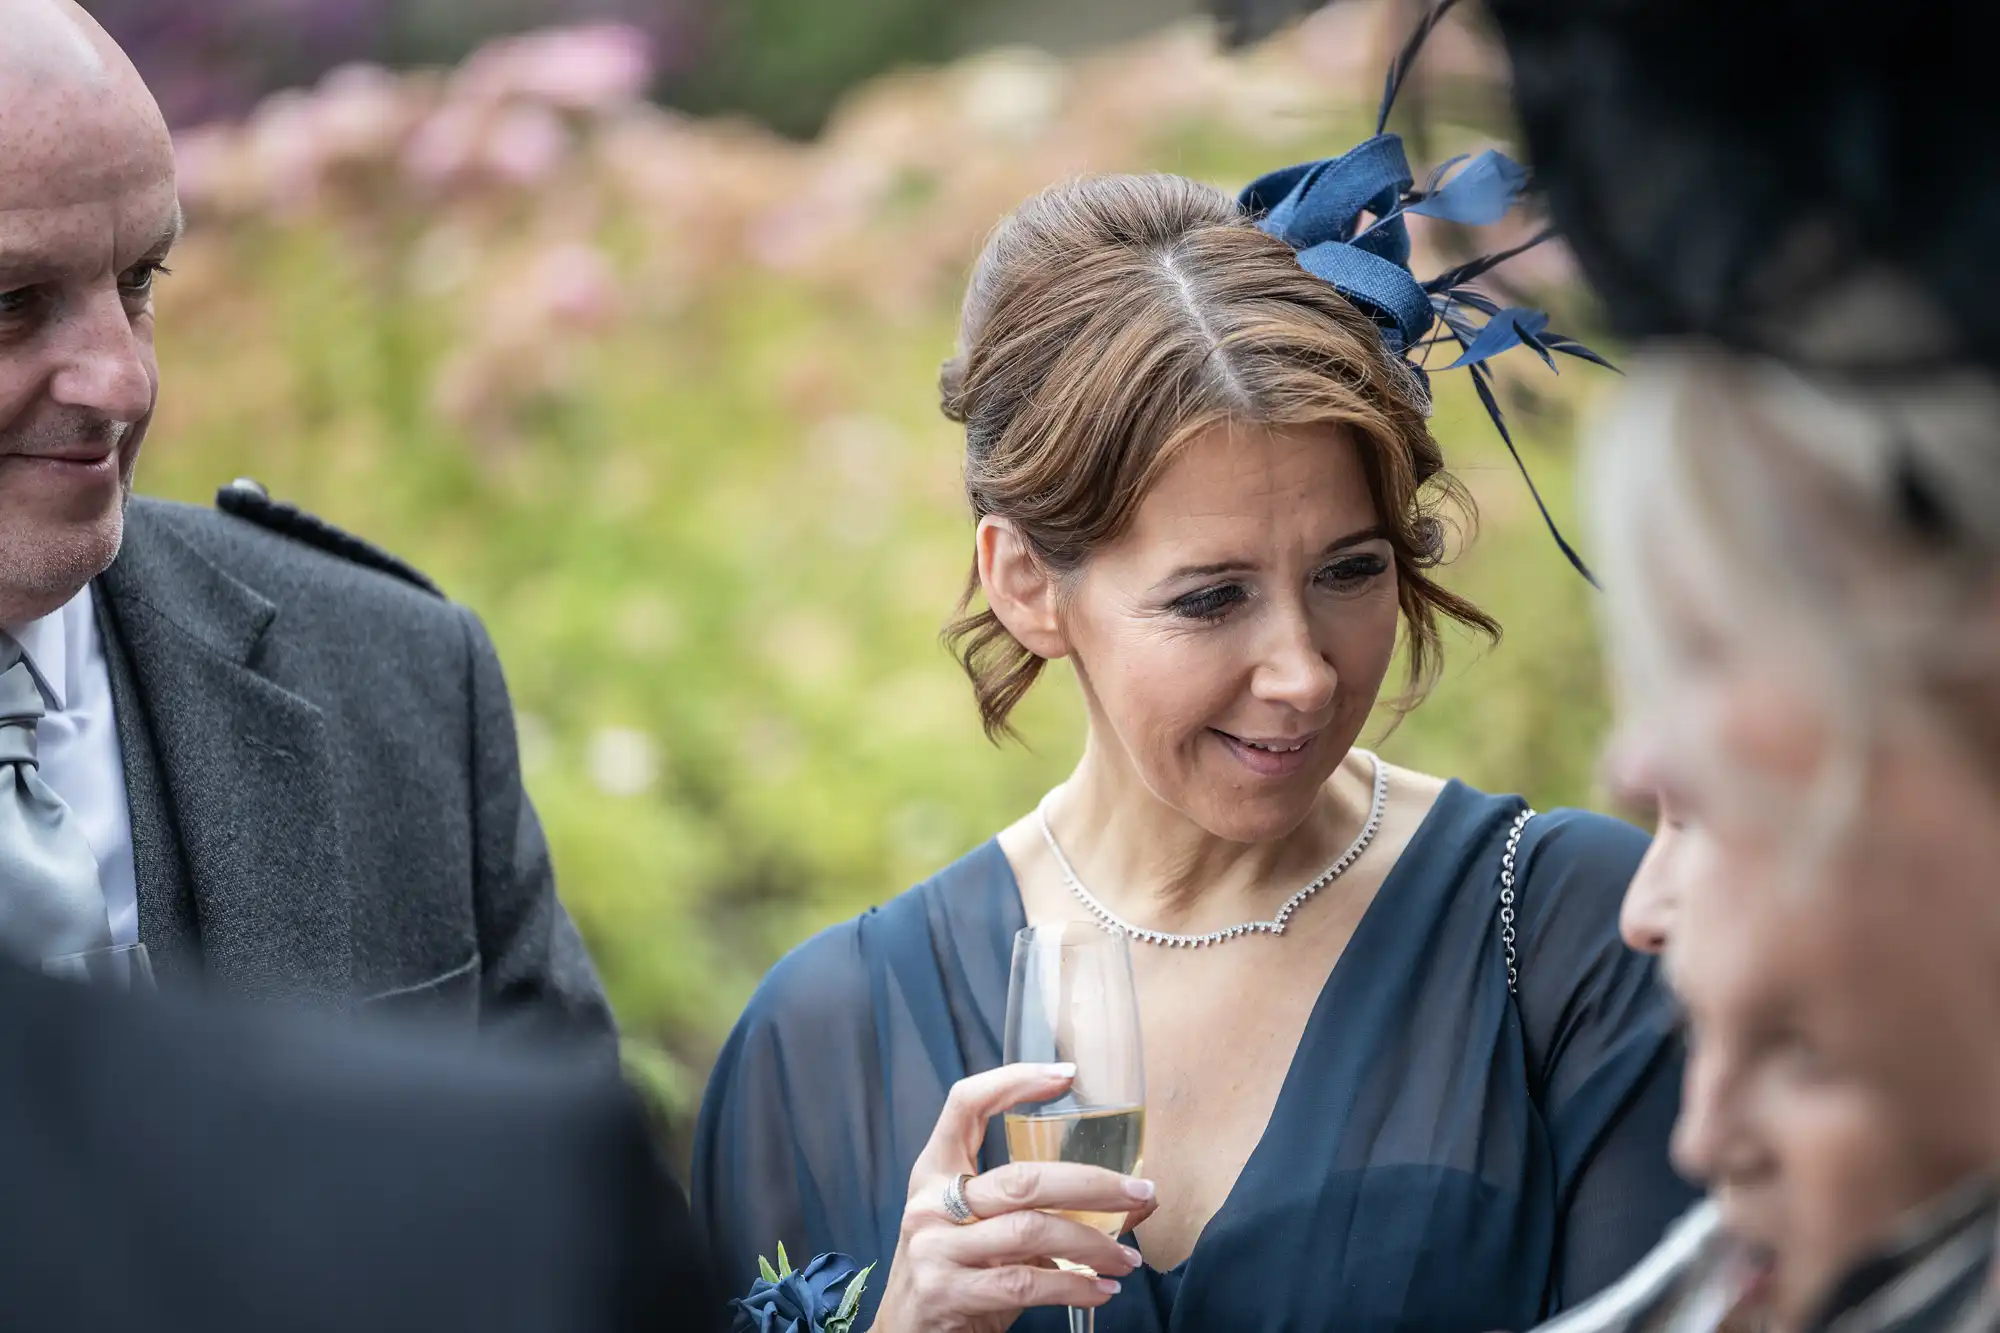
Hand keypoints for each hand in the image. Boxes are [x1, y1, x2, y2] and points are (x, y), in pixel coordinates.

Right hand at [866, 1063, 1156, 1332]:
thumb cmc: (955, 1275)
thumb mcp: (988, 1232)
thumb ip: (1049, 1210)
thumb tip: (1138, 1200)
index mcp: (934, 1172)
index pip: (965, 1105)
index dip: (1012, 1081)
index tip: (1066, 1075)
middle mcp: (930, 1203)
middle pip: (1022, 1179)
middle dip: (1092, 1184)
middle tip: (1140, 1192)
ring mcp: (935, 1249)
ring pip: (1031, 1232)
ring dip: (1092, 1245)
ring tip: (1127, 1258)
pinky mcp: (948, 1294)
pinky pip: (1026, 1283)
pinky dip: (1074, 1287)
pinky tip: (1101, 1290)